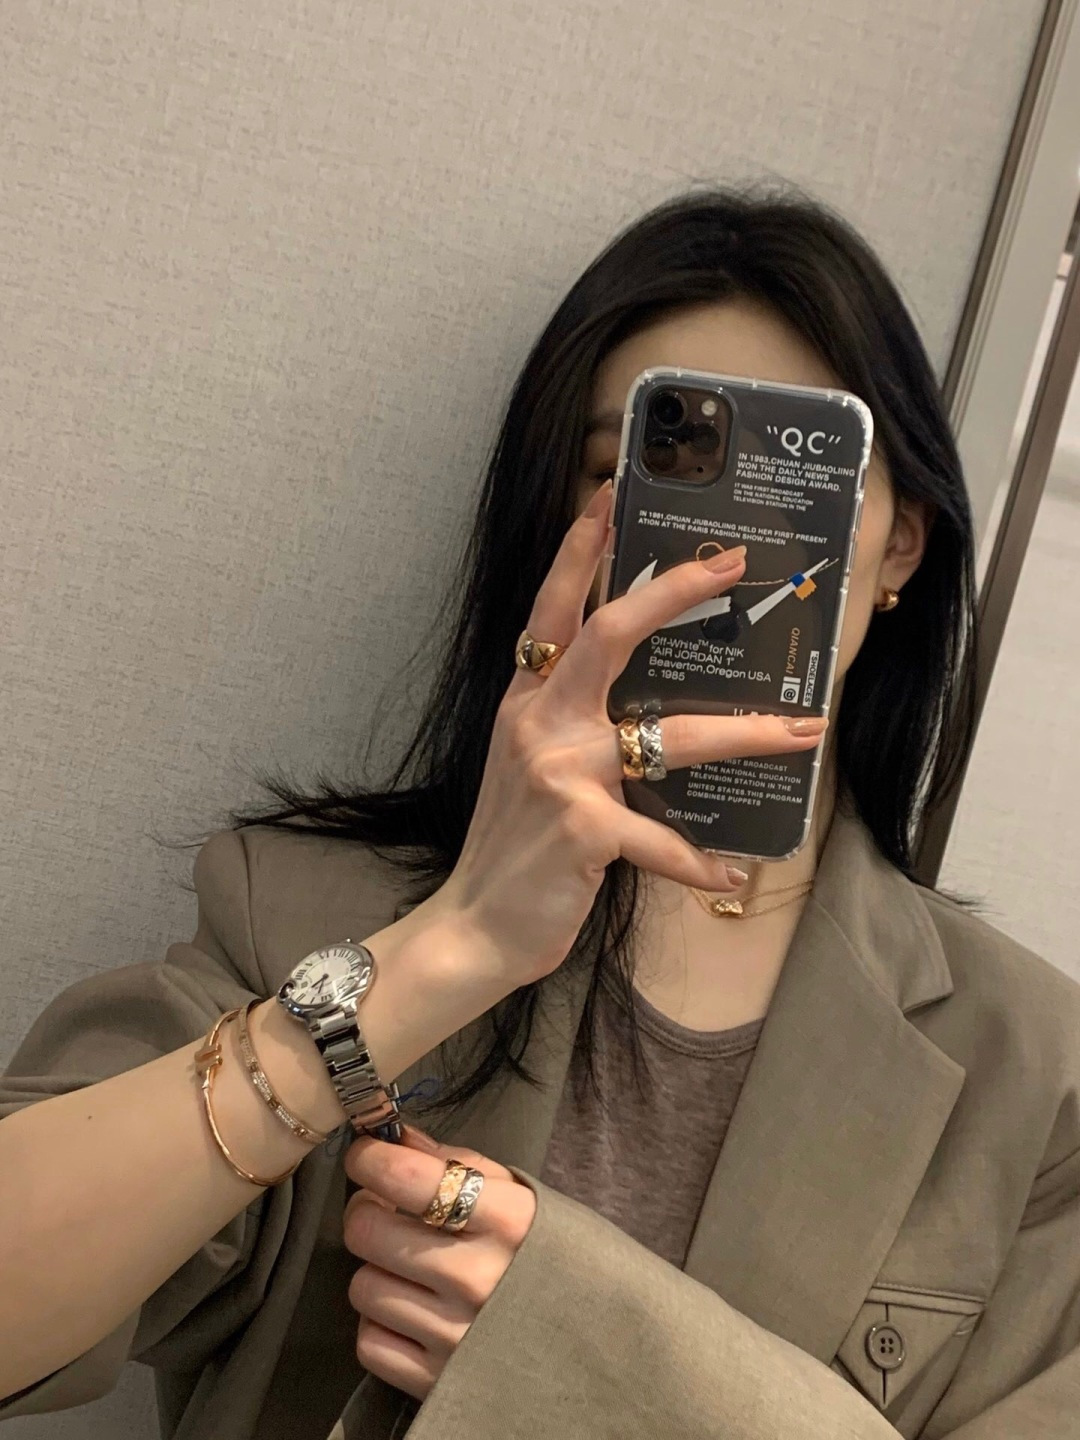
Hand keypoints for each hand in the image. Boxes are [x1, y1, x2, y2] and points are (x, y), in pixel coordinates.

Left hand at [343, 1124, 534, 1401]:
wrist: (602, 1345)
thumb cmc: (551, 1256)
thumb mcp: (521, 1196)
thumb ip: (458, 1162)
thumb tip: (393, 1139)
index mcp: (505, 1220)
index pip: (404, 1177)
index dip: (369, 1158)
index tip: (367, 1155)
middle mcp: (475, 1277)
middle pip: (366, 1231)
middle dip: (368, 1212)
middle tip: (388, 1212)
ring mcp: (454, 1335)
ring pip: (362, 1286)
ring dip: (378, 1271)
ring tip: (411, 1268)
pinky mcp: (437, 1383)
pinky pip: (370, 1343)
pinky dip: (383, 1324)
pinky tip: (415, 1312)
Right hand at [421, 478, 826, 985]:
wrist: (473, 927)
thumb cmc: (512, 849)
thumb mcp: (529, 770)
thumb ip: (571, 731)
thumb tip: (644, 712)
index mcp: (525, 703)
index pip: (553, 611)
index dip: (580, 550)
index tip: (608, 496)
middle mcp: (540, 723)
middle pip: (609, 634)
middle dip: (673, 592)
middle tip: (731, 565)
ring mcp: (560, 774)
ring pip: (669, 736)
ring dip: (745, 733)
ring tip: (802, 732)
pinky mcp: (583, 829)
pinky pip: (663, 842)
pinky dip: (702, 865)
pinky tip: (732, 879)